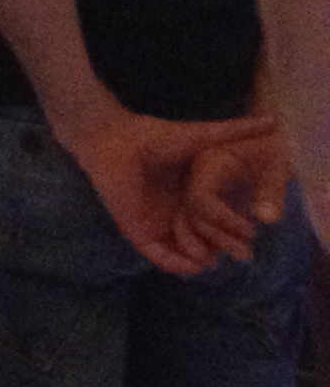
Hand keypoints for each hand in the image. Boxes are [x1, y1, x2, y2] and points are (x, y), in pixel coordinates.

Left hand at [57, 106, 281, 275]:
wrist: (113, 139)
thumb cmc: (155, 135)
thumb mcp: (203, 137)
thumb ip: (236, 131)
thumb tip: (274, 121)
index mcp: (193, 196)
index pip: (219, 224)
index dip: (236, 231)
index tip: (253, 233)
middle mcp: (178, 213)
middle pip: (206, 242)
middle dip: (224, 250)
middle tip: (242, 253)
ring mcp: (158, 224)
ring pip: (186, 253)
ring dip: (203, 259)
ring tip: (219, 257)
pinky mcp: (138, 231)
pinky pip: (161, 257)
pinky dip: (178, 265)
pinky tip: (197, 264)